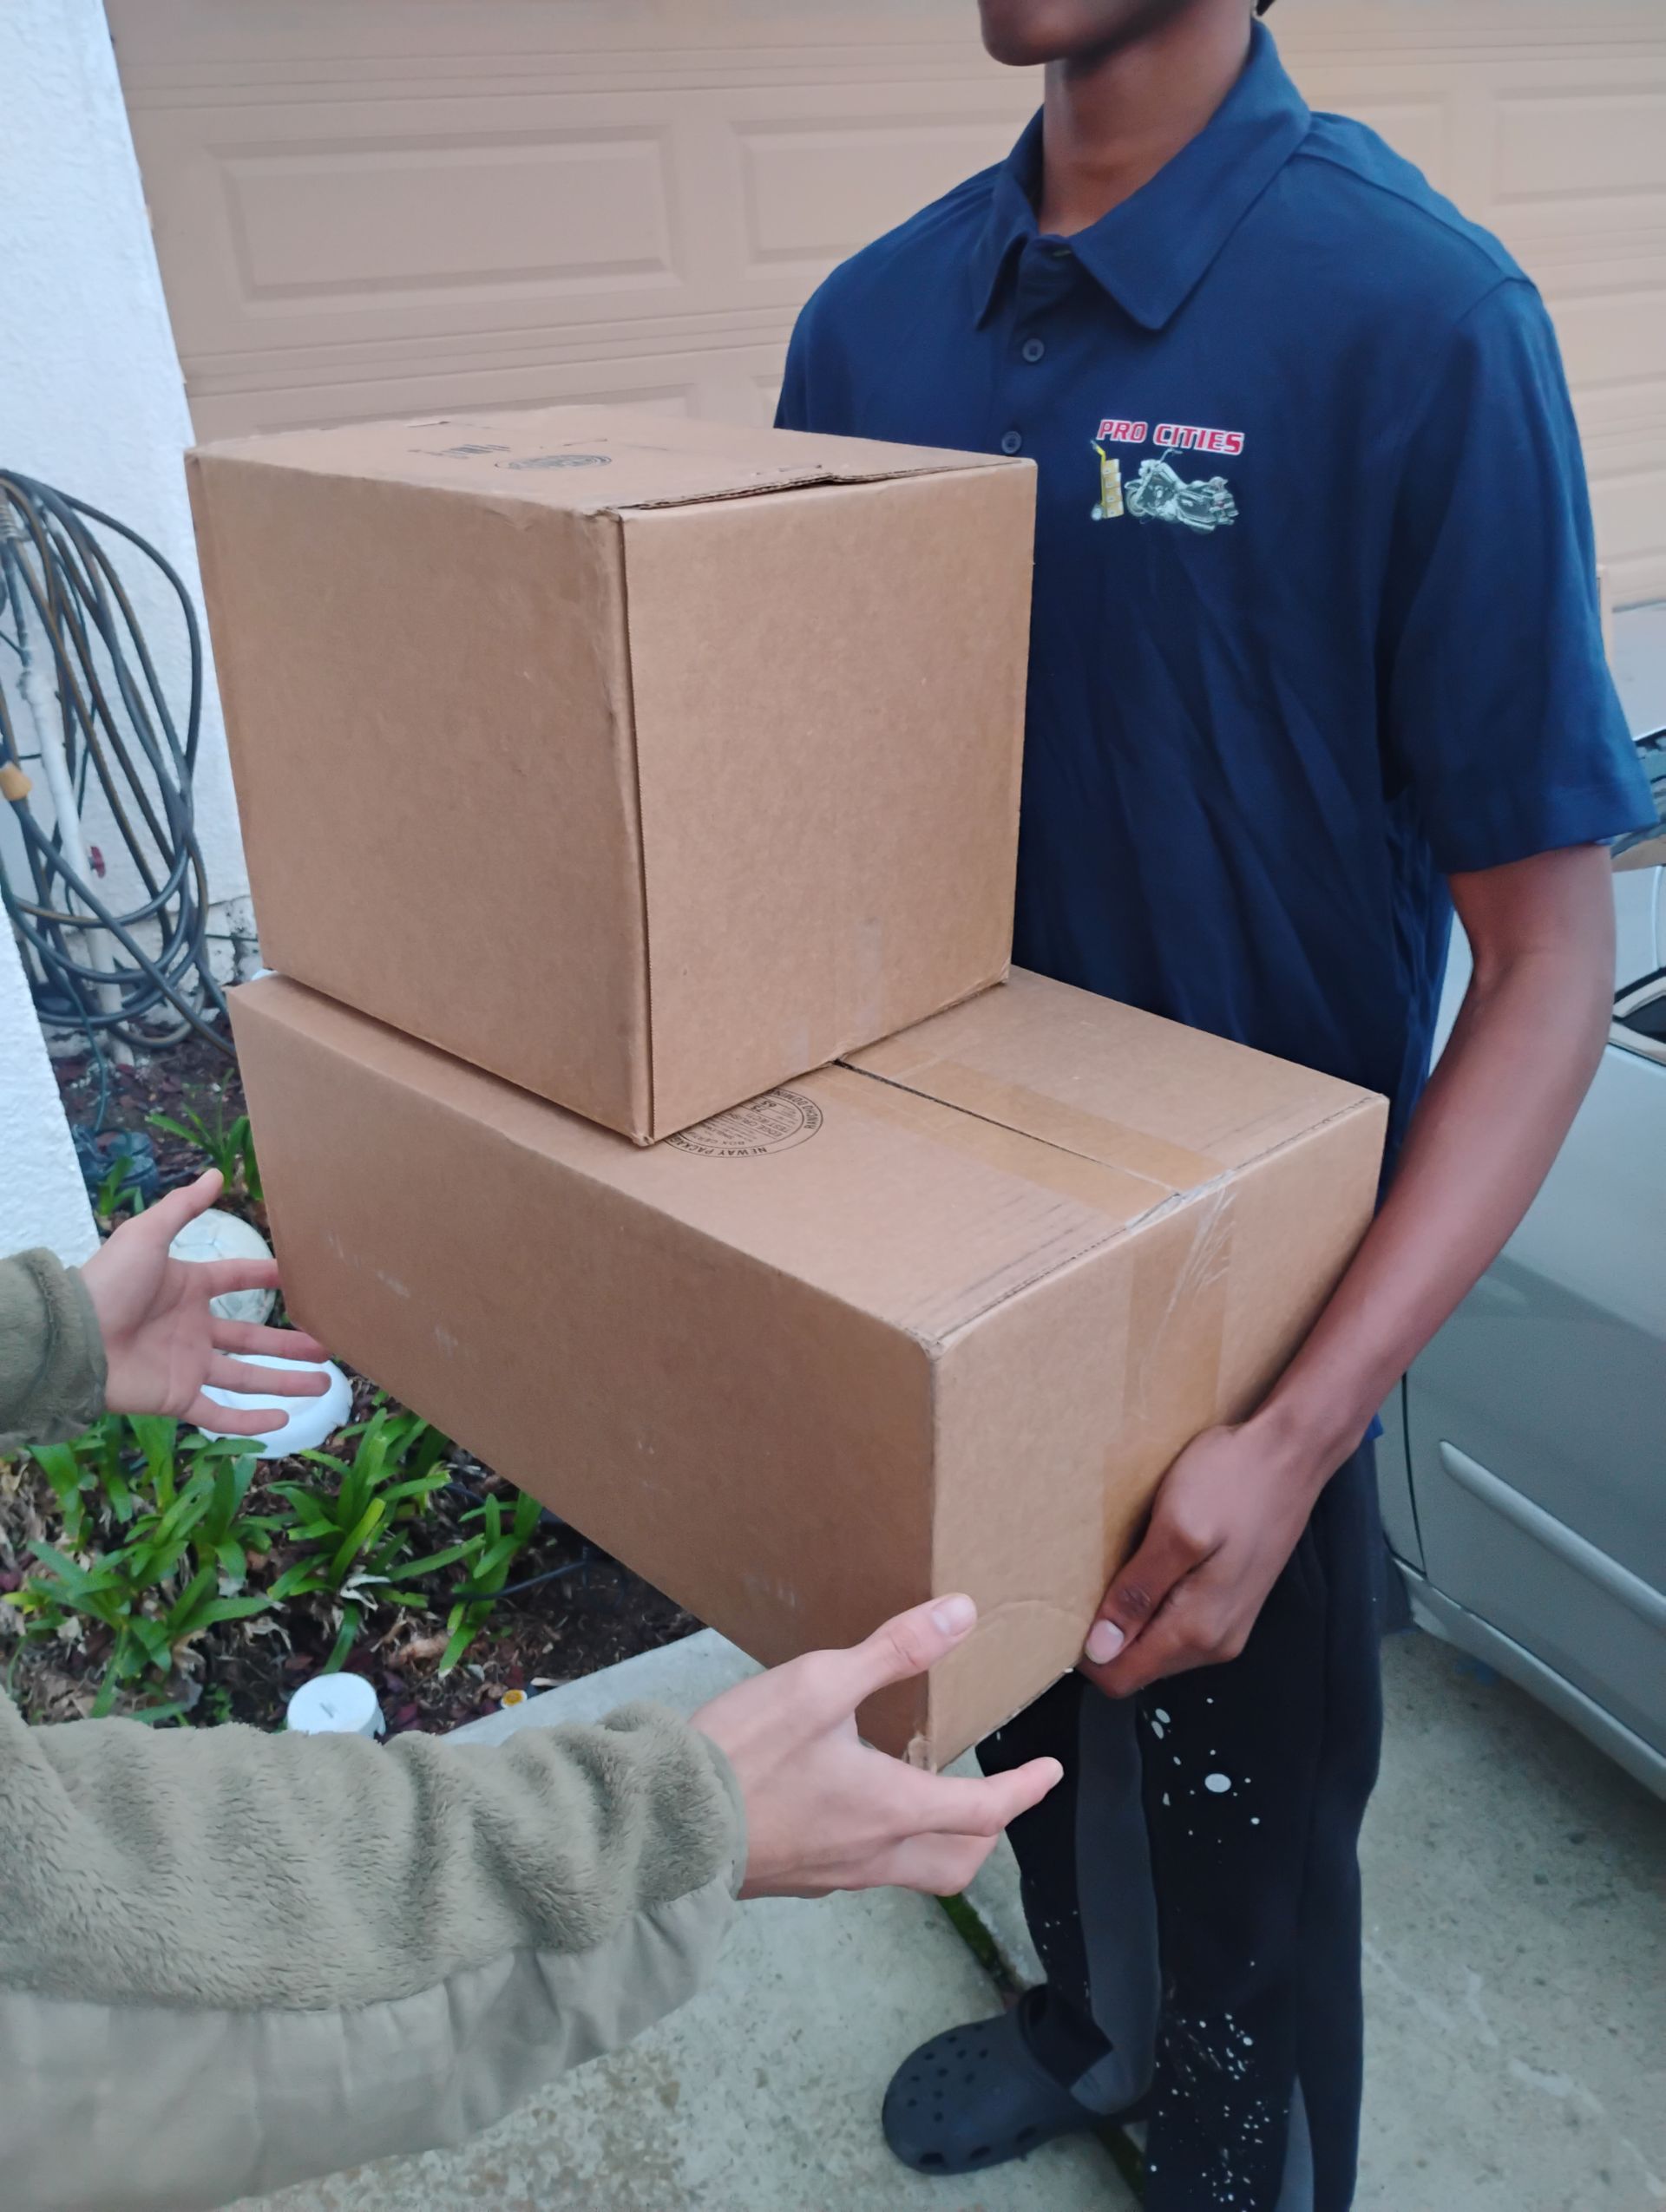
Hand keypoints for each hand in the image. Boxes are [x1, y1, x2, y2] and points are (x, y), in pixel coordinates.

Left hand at [79, 1170, 328, 1433]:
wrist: (74, 1337)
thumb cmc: (110, 1283)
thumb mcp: (148, 1234)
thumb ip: (183, 1207)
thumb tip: (216, 1173)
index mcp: (188, 1288)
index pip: (237, 1279)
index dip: (267, 1278)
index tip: (303, 1279)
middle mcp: (192, 1329)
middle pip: (253, 1338)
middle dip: (291, 1343)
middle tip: (327, 1344)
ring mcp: (187, 1366)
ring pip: (247, 1378)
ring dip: (285, 1381)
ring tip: (324, 1382)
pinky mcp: (178, 1398)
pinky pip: (219, 1415)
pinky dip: (250, 1424)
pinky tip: (283, 1422)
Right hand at [693, 1595, 1062, 1898]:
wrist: (662, 1822)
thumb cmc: (744, 1753)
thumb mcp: (820, 1684)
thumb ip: (895, 1650)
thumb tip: (962, 1614)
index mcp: (892, 1810)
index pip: (984, 1811)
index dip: (1024, 1789)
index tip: (1049, 1772)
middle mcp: (871, 1855)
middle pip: (956, 1863)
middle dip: (987, 1832)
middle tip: (997, 1797)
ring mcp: (831, 1874)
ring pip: (911, 1872)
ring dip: (937, 1839)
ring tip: (928, 1795)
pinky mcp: (794, 1877)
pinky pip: (862, 1868)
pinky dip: (886, 1842)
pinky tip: (856, 1805)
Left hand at [1080, 1419, 1325, 1697]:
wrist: (1290, 1453)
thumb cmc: (1235, 1481)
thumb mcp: (1174, 1531)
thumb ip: (1139, 1595)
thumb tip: (1101, 1649)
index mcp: (1198, 1630)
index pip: (1122, 1677)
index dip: (1086, 1652)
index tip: (1067, 1611)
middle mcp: (1215, 1640)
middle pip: (1138, 1664)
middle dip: (1108, 1635)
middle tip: (1091, 1578)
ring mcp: (1226, 1623)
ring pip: (1156, 1643)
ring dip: (1130, 1615)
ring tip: (1123, 1564)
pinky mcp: (1229, 1601)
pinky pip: (1177, 1621)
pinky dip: (1154, 1600)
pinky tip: (1151, 1560)